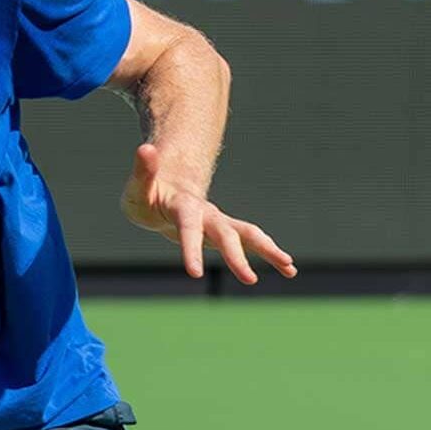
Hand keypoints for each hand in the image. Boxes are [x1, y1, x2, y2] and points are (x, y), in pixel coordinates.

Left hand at [120, 144, 296, 283]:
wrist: (166, 188)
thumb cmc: (147, 192)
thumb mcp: (139, 185)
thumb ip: (143, 171)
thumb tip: (146, 148)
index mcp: (183, 206)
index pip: (188, 227)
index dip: (191, 248)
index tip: (194, 273)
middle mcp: (207, 213)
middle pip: (226, 233)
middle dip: (237, 257)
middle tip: (249, 281)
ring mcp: (219, 222)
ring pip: (248, 234)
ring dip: (269, 251)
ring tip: (291, 269)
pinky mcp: (224, 231)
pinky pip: (250, 243)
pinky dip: (270, 254)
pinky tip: (289, 270)